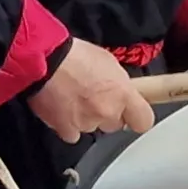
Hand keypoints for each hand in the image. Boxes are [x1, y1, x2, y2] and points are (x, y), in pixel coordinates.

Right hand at [24, 38, 154, 140]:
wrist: (43, 61)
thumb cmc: (74, 54)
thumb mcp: (107, 61)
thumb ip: (119, 83)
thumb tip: (120, 92)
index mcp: (123, 94)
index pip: (144, 121)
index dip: (137, 117)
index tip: (132, 114)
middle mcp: (108, 112)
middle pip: (115, 124)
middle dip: (106, 113)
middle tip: (93, 98)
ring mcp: (87, 123)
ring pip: (92, 127)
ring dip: (85, 117)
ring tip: (72, 99)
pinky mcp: (66, 130)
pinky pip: (72, 133)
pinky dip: (68, 125)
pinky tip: (61, 110)